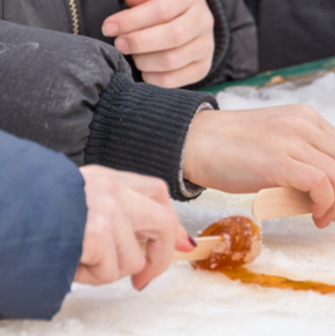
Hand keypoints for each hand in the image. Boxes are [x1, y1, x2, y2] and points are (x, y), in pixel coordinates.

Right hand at [76, 166, 194, 289]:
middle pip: (164, 223)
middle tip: (141, 280)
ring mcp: (106, 208)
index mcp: (104, 177)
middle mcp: (110, 188)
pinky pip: (107, 272)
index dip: (172, 223)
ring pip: (133, 260)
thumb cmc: (29, 214)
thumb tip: (165, 242)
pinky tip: (69, 263)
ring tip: (77, 261)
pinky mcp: (95, 231)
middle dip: (159, 258)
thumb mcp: (71, 202)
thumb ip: (113, 214)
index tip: (182, 246)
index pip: (155, 192)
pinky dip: (86, 277)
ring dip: (105, 272)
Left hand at [102, 0, 213, 87]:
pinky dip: (152, 78)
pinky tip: (144, 68)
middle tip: (119, 44)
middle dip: (139, 42)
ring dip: (144, 61)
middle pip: (173, 36)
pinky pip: (174, 80)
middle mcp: (204, 21)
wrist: (188, 18)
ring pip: (172, 60)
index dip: (131, 20)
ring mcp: (206, 47)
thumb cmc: (163, 3)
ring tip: (133, 55)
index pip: (162, 10)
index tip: (108, 28)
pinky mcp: (202, 67)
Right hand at [182, 105, 334, 227]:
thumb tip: (328, 194)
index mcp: (307, 118)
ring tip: (322, 218)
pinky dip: (325, 203)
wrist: (193, 142)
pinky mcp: (278, 161)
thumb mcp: (277, 144)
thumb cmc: (231, 150)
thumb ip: (303, 159)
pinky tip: (312, 214)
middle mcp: (304, 124)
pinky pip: (321, 184)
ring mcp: (292, 140)